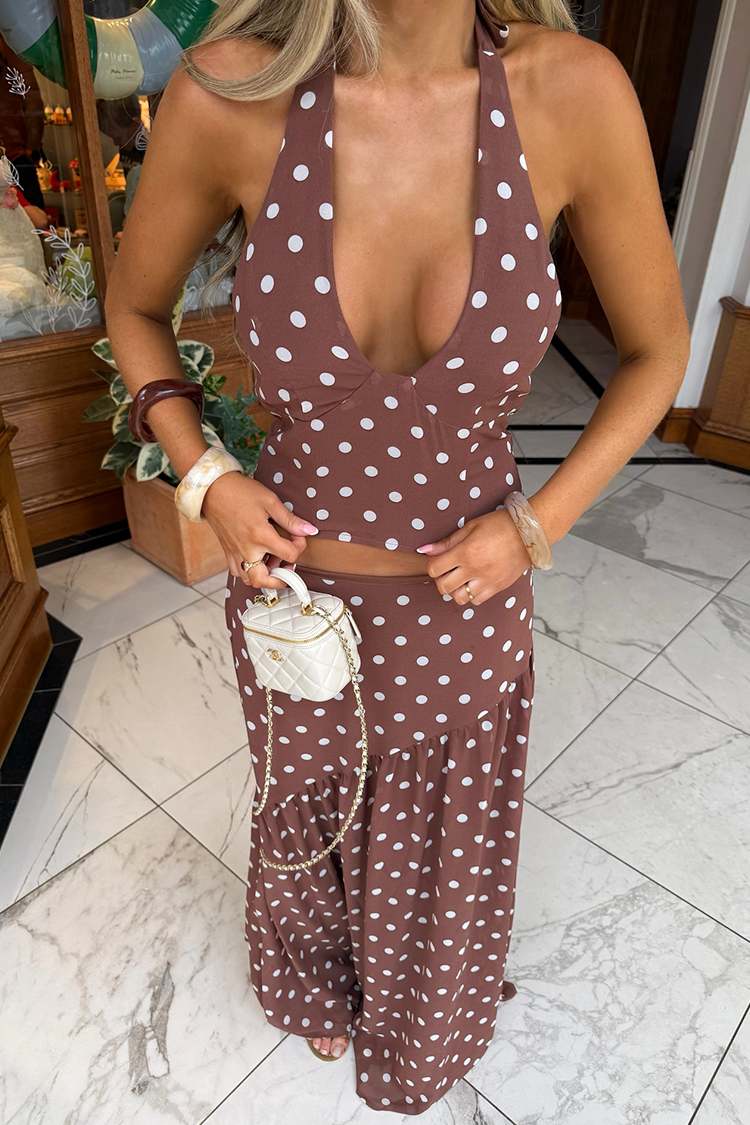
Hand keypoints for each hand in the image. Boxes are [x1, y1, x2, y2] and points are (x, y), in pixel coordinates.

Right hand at [201, 472, 318, 588]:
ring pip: (249, 580)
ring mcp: (235, 553)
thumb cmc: (240, 491)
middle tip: (287, 567)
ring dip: (264, 575)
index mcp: (260, 536)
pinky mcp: (227, 552)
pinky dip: (248, 571)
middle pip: (265, 581)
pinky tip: (256, 558)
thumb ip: (290, 520)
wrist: (212, 489)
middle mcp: (247, 549)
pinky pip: (237, 572)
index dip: (299, 546)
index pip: (289, 555)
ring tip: (271, 560)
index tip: (297, 536)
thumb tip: (309, 530)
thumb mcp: (270, 501)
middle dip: (281, 579)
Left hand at [415, 509, 531, 605]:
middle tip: (447, 571)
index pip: (434, 569)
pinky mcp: (498, 587)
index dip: (432, 566)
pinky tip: (474, 582)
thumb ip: (447, 542)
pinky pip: (477, 601)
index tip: (438, 561)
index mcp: (465, 552)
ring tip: (460, 578)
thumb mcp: (470, 527)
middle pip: (444, 587)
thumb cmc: (500, 525)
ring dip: (455, 590)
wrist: (529, 533)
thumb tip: (425, 550)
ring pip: (460, 598)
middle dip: (441, 580)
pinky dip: (471, 595)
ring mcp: (488, 581)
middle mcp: (475, 569)